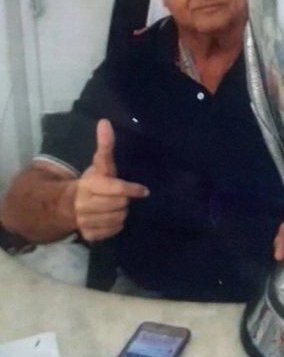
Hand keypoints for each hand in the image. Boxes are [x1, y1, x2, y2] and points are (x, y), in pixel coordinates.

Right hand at [74, 119, 148, 241]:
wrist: (67, 204)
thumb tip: (105, 122)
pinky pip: (112, 232)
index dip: (130, 190)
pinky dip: (114, 225)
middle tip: (120, 196)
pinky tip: (108, 217)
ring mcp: (86, 221)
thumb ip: (105, 146)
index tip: (144, 191)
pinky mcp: (88, 235)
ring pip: (118, 219)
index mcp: (90, 184)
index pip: (115, 188)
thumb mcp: (99, 164)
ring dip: (120, 213)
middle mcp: (86, 204)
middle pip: (120, 205)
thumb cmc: (92, 181)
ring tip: (114, 206)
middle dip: (124, 200)